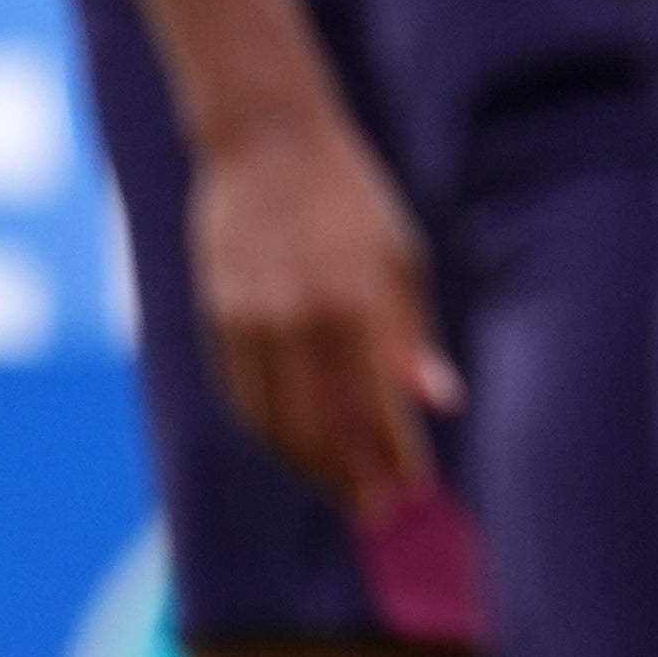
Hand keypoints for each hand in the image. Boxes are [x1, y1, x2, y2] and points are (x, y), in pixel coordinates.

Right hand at [187, 101, 459, 519]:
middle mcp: (299, 322)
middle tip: (379, 509)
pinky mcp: (217, 323)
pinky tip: (296, 450)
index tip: (417, 488)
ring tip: (343, 489)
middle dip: (352, 477)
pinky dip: (270, 433)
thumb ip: (412, 336)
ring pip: (276, 424)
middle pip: (323, 428)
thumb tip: (440, 402)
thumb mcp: (402, 258)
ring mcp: (250, 325)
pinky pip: (242, 399)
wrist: (267, 147)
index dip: (397, 454)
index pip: (379, 405)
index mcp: (357, 303)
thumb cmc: (353, 200)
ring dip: (310, 466)